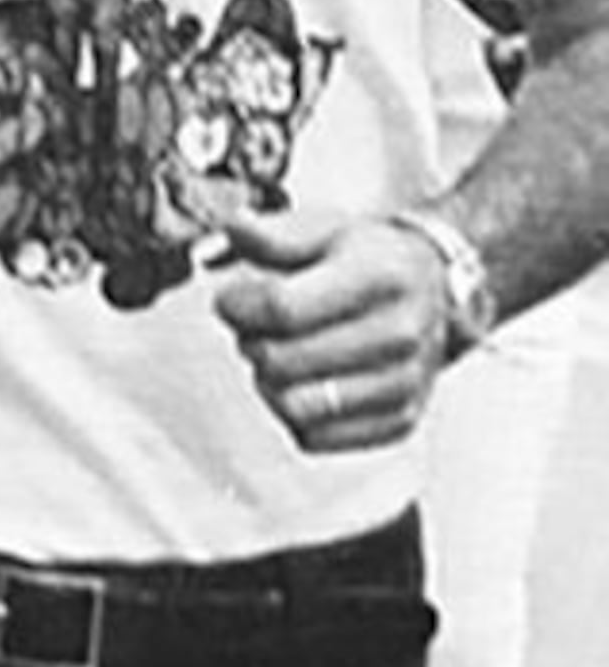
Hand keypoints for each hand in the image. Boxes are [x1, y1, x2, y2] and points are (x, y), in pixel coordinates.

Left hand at [214, 208, 450, 455]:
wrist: (435, 288)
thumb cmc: (371, 259)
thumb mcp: (324, 228)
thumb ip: (270, 234)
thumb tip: (233, 229)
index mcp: (380, 277)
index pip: (281, 309)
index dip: (237, 306)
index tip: (231, 300)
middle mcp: (399, 333)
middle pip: (280, 361)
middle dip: (251, 342)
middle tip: (259, 328)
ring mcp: (404, 382)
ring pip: (294, 406)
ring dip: (270, 382)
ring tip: (283, 354)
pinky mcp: (399, 421)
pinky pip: (313, 438)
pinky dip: (295, 414)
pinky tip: (305, 382)